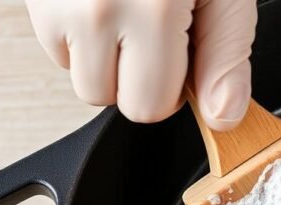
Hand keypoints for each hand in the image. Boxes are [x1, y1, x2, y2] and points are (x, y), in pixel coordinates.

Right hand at [25, 0, 256, 129]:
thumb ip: (227, 57)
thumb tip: (223, 116)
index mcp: (153, 11)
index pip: (148, 106)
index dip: (171, 91)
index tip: (181, 59)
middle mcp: (97, 6)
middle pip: (107, 98)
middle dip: (136, 78)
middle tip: (157, 32)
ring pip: (76, 74)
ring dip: (104, 57)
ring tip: (129, 11)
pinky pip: (53, 43)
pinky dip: (78, 31)